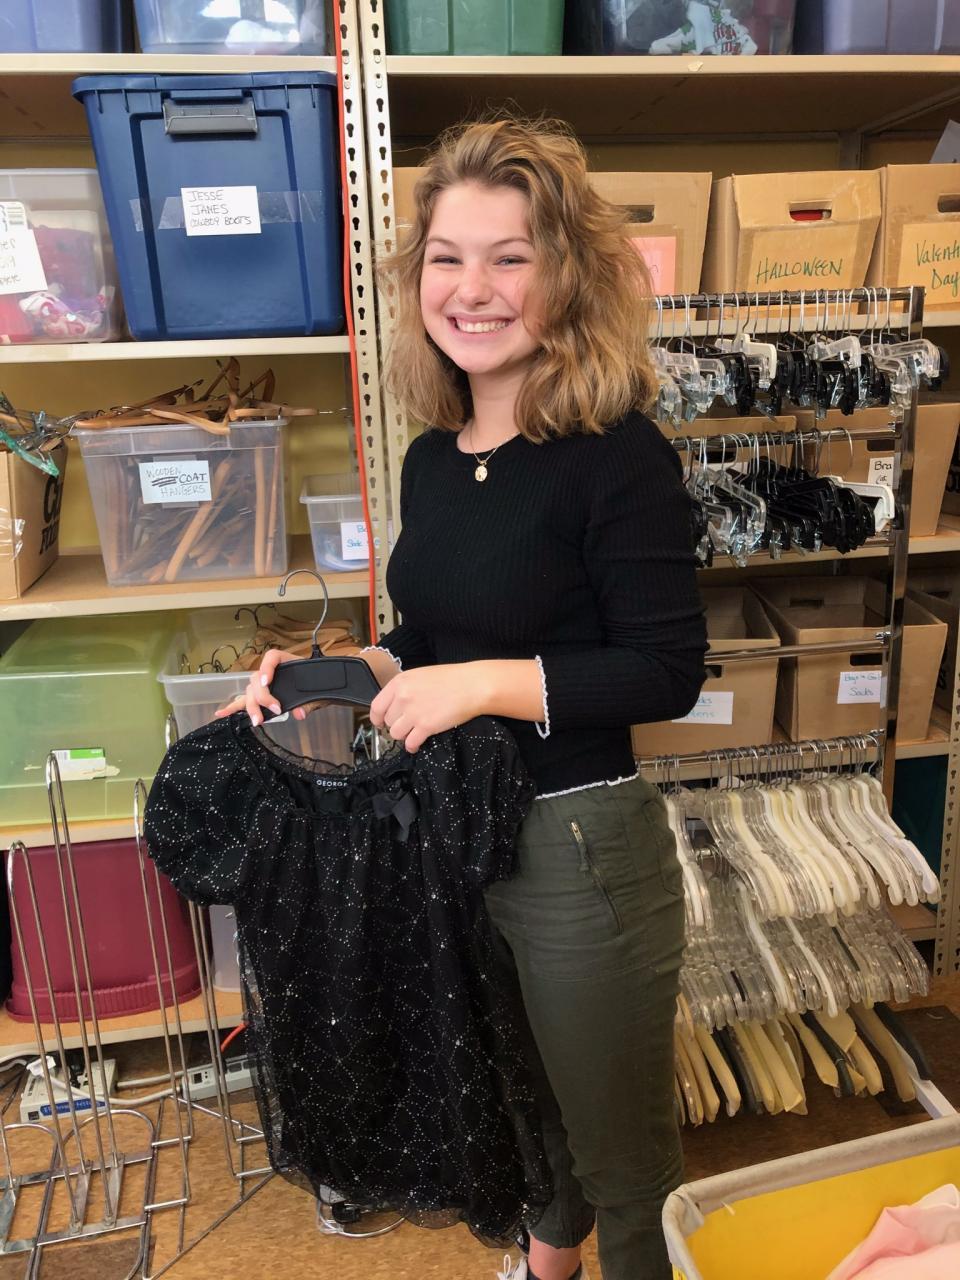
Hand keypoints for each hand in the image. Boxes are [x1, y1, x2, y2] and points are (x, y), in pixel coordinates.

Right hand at [214, 648, 312, 725]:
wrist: (319, 688)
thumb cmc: (317, 685)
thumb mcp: (316, 692)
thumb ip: (308, 703)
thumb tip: (299, 714)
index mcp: (285, 662)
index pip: (271, 658)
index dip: (266, 668)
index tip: (267, 682)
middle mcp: (270, 672)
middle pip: (257, 679)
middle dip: (262, 697)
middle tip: (275, 711)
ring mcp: (262, 684)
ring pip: (250, 691)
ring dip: (251, 706)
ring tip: (257, 720)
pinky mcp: (259, 697)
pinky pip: (244, 700)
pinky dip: (233, 707)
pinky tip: (221, 713)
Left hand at [369, 664, 484, 752]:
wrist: (472, 686)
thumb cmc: (452, 679)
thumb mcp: (421, 676)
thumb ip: (404, 689)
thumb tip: (395, 705)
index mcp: (400, 682)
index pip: (376, 706)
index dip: (378, 718)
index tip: (381, 722)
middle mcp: (403, 697)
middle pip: (388, 722)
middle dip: (397, 726)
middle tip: (407, 725)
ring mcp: (413, 712)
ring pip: (396, 734)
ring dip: (404, 736)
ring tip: (414, 733)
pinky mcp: (425, 726)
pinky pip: (410, 743)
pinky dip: (412, 746)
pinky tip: (417, 743)